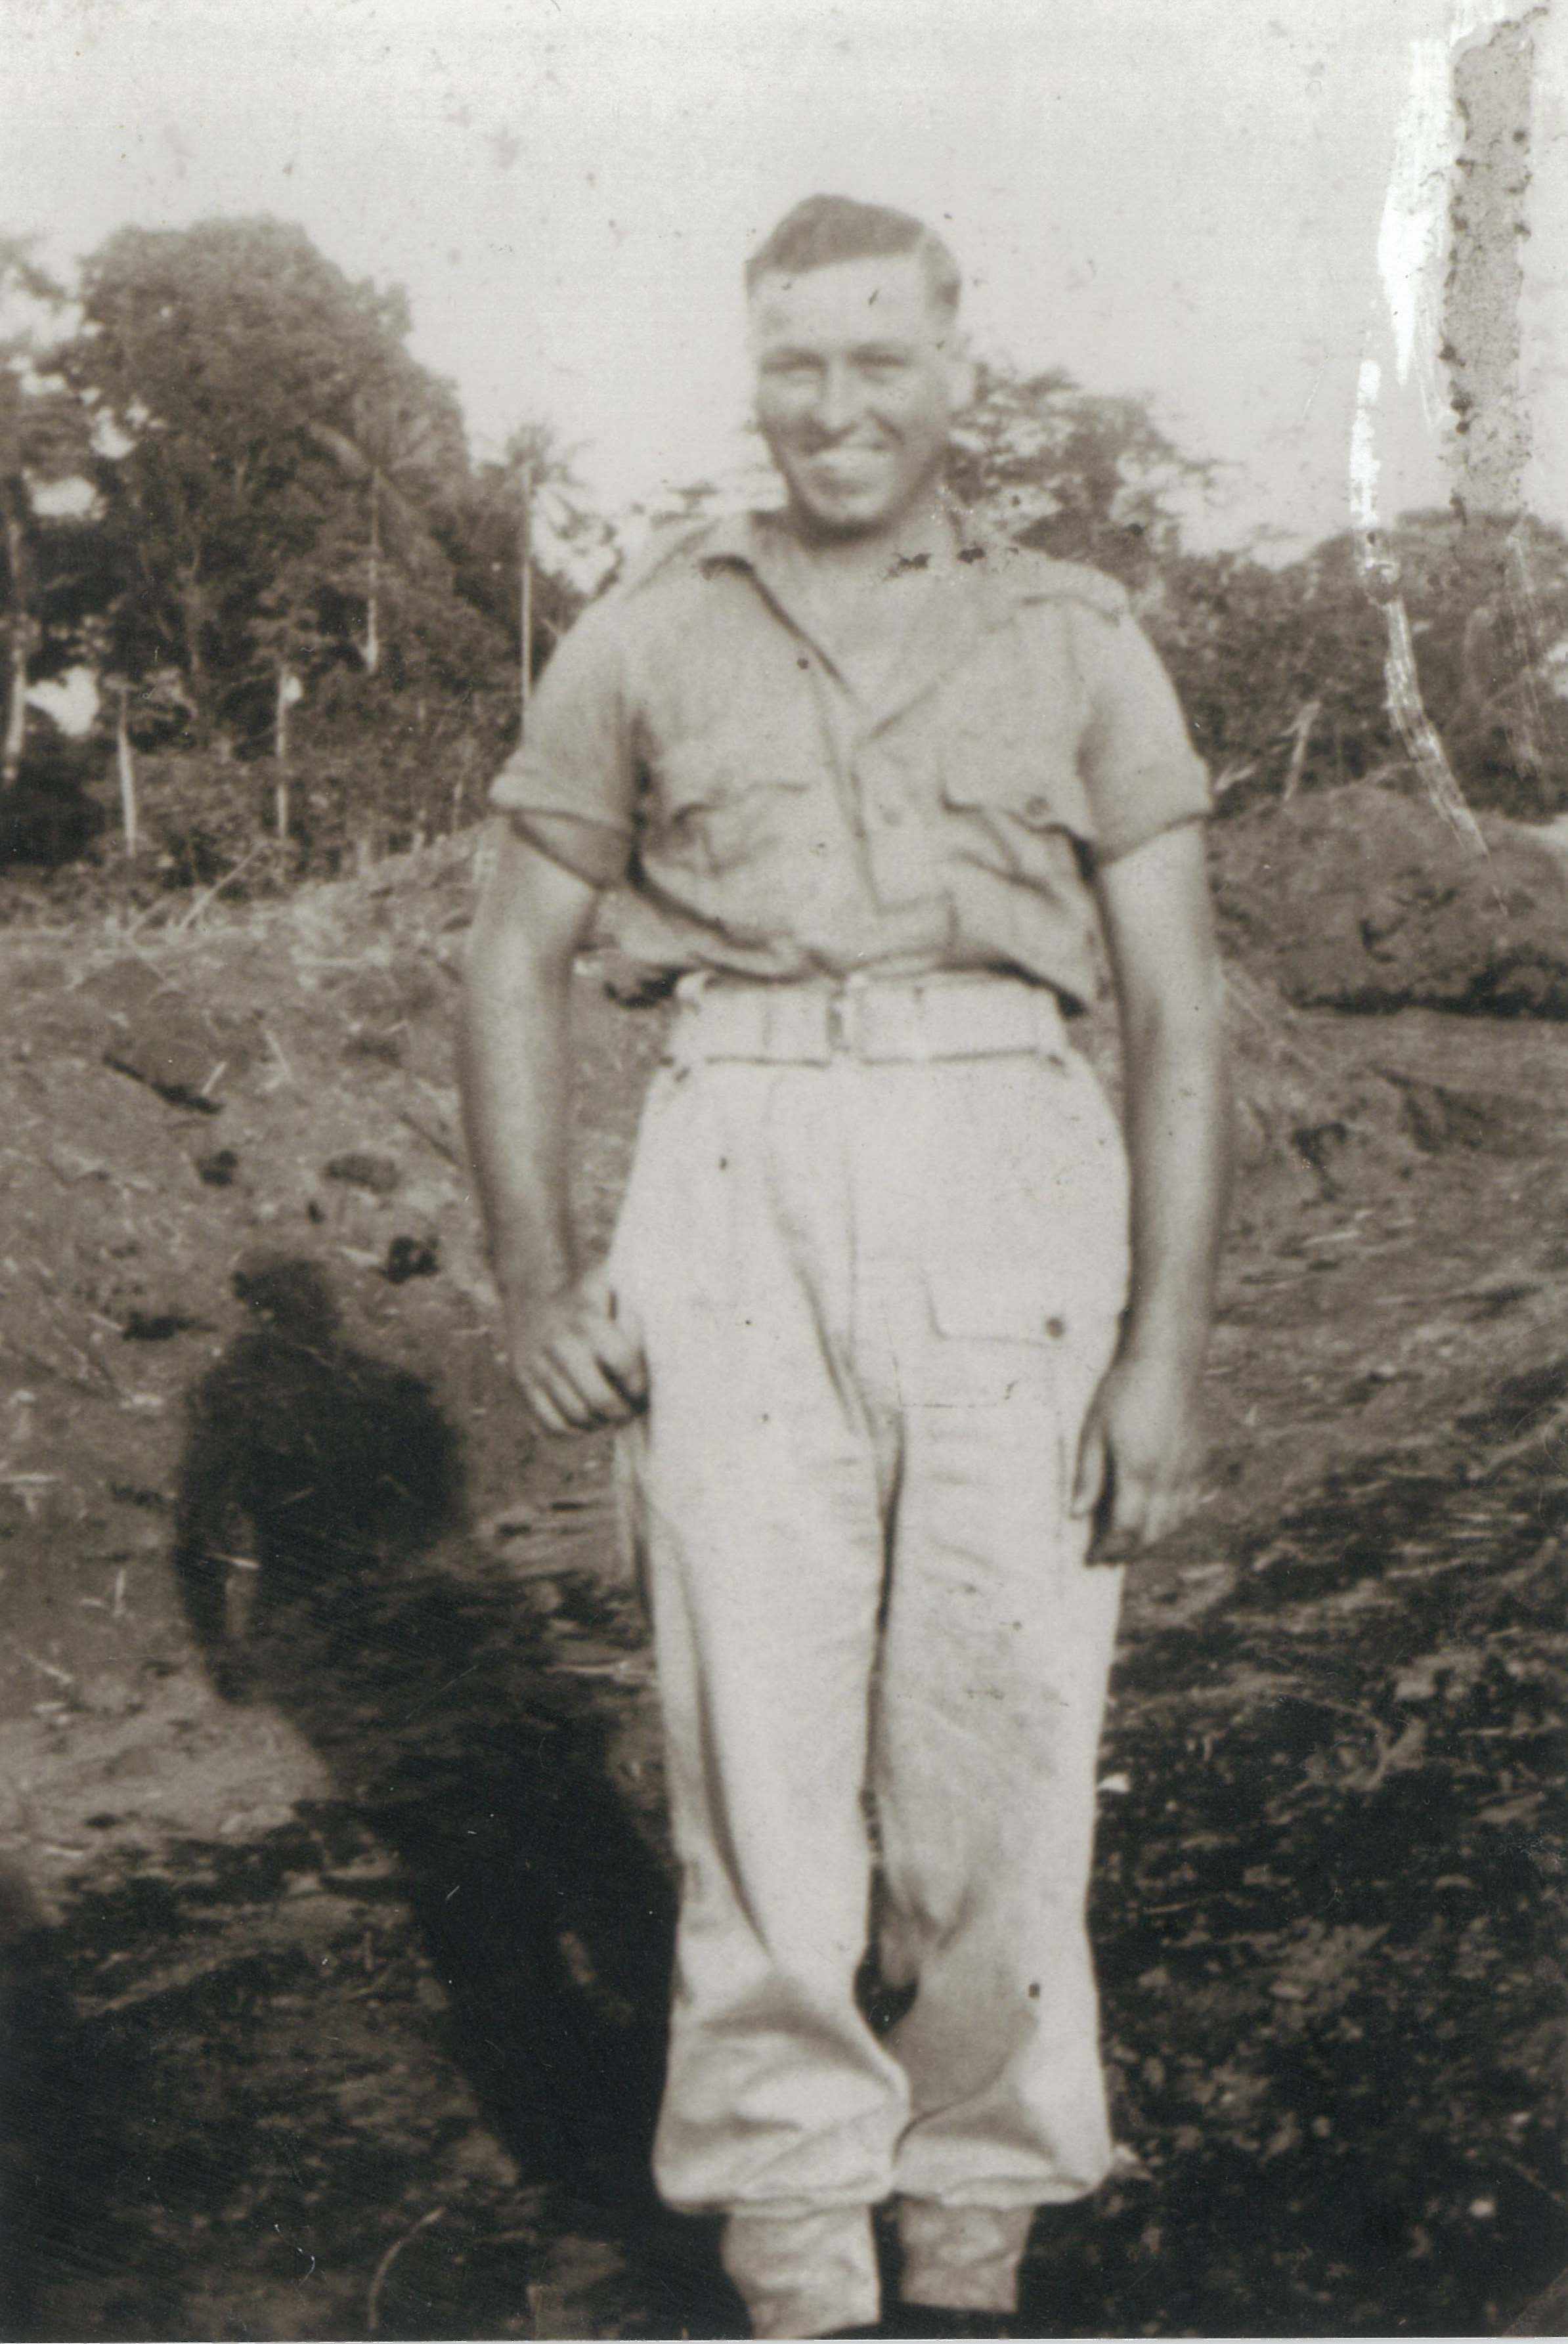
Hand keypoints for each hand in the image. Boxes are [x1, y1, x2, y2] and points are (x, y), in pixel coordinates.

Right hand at [508, 1264, 647, 1435]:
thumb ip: (633, 1315)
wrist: (530, 1292)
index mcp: (587, 1319)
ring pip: (577, 1415)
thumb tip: (665, 1344)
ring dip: (599, 1423)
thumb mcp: (609, 1289)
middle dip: (622, 1411)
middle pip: (600, 1397)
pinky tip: (585, 1420)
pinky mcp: (522, 1381)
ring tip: (609, 1415)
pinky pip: (551, 1422)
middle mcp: (561, 1343)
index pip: (623, 1359)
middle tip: (630, 1410)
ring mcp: (538, 1365)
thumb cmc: (585, 1297)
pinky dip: (572, 1430)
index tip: (642, 1390)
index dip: (639, 1383)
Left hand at [1070, 1349, 1204, 1560]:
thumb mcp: (1094, 1430)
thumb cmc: (1124, 1390)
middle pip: (1153, 1533)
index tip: (1093, 1559)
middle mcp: (1169, 1477)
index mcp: (1138, 1471)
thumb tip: (1076, 1514)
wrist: (1169, 1360)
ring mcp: (1189, 1469)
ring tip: (1131, 1543)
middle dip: (1130, 1551)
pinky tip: (1159, 1518)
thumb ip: (1088, 1475)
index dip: (1109, 1550)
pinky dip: (1174, 1520)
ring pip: (1175, 1522)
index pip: (1125, 1529)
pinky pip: (1190, 1503)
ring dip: (1153, 1539)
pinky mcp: (1200, 1459)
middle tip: (1109, 1557)